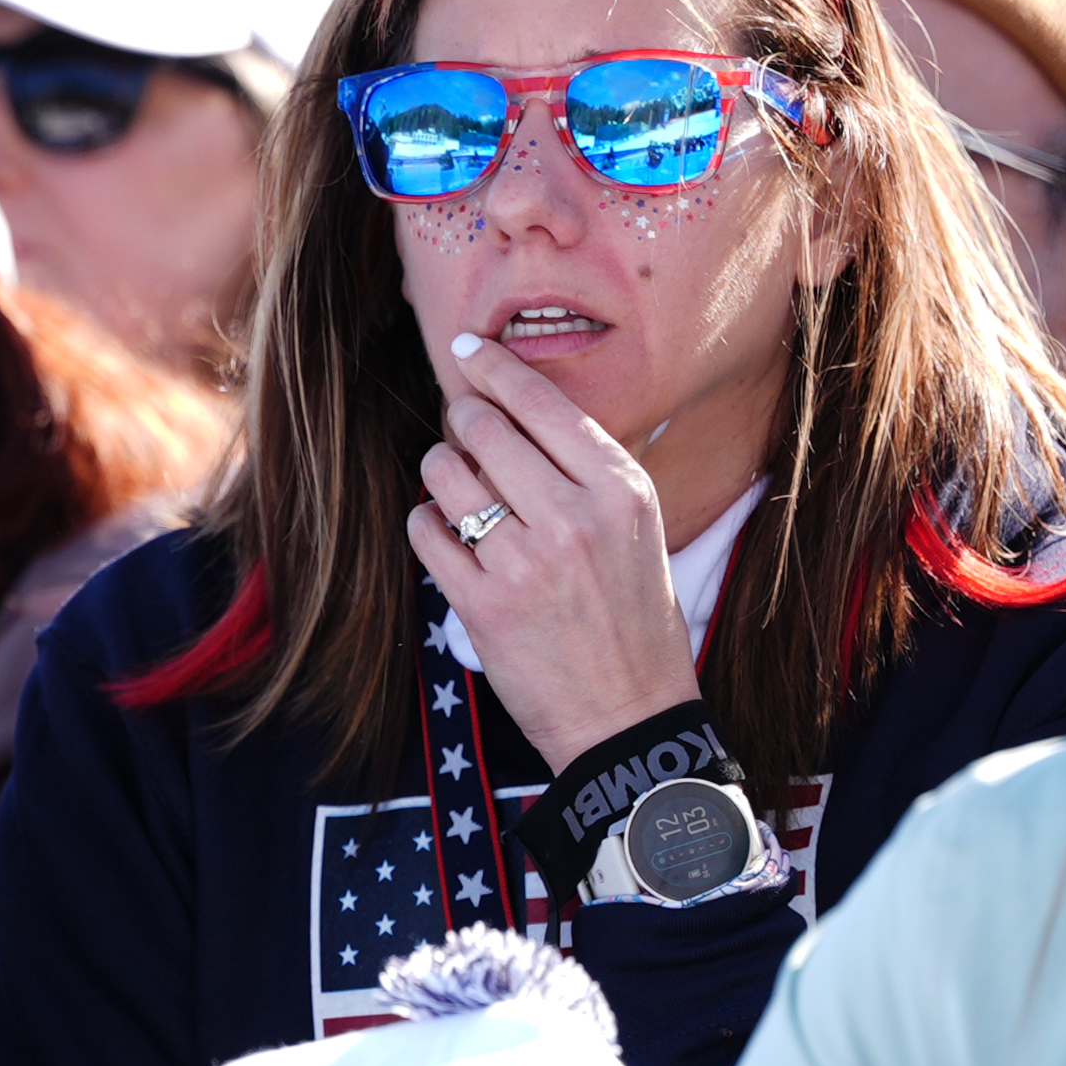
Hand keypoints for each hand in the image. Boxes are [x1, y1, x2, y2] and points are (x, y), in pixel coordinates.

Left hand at [405, 334, 698, 768]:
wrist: (629, 718)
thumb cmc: (633, 618)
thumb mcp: (638, 532)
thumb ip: (586, 472)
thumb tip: (515, 406)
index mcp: (621, 493)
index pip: (543, 404)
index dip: (495, 367)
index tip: (466, 348)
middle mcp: (574, 519)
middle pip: (484, 429)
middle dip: (464, 421)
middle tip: (465, 430)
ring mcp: (525, 563)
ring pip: (445, 474)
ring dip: (440, 470)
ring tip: (455, 486)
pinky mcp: (482, 604)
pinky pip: (426, 531)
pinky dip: (427, 523)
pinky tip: (445, 531)